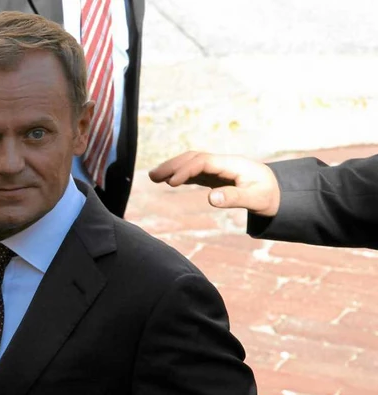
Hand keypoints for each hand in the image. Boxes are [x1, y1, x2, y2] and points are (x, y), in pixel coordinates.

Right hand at [149, 151, 280, 216]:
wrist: (279, 192)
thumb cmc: (269, 196)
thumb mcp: (257, 200)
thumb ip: (235, 198)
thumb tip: (211, 198)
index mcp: (233, 164)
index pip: (203, 161)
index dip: (186, 170)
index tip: (171, 183)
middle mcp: (223, 163)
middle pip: (193, 157)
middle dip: (172, 165)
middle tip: (152, 176)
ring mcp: (218, 169)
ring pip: (191, 163)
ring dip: (172, 168)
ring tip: (153, 177)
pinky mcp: (215, 176)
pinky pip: (194, 172)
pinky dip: (180, 175)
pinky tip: (167, 181)